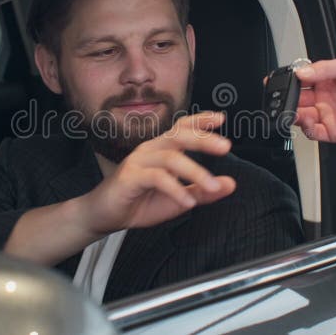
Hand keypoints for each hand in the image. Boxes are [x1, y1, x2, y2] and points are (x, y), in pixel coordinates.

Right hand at [78, 112, 236, 235]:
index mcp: (161, 149)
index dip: (200, 120)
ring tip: (211, 186)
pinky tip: (188, 201)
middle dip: (202, 139)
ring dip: (195, 171)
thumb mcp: (179, 198)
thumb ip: (203, 191)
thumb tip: (231, 184)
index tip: (221, 118)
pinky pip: (156, 178)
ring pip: (170, 158)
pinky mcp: (129, 177)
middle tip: (225, 146)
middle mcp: (150, 150)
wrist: (104, 216)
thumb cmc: (138, 202)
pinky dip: (175, 189)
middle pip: (178, 136)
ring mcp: (138, 161)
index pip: (181, 128)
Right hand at [292, 56, 335, 142]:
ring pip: (302, 117)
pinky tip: (307, 122)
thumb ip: (324, 69)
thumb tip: (301, 72)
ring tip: (294, 111)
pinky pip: (313, 132)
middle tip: (285, 99)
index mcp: (329, 80)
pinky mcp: (334, 132)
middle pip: (299, 100)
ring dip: (294, 114)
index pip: (302, 80)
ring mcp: (330, 115)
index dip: (290, 82)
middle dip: (288, 100)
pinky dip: (306, 129)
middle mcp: (327, 98)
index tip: (280, 82)